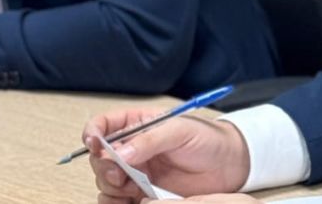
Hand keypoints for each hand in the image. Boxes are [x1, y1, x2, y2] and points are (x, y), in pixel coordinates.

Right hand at [85, 108, 250, 203]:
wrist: (229, 164)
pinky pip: (117, 199)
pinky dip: (115, 202)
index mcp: (137, 124)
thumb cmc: (207, 139)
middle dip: (103, 166)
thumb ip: (149, 140)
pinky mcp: (142, 192)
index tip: (94, 144)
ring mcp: (135, 171)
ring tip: (130, 187)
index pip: (103, 125)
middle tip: (120, 174)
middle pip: (98, 157)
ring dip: (110, 186)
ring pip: (105, 180)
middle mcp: (131, 148)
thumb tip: (120, 153)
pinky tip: (128, 200)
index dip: (92, 133)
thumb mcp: (180, 131)